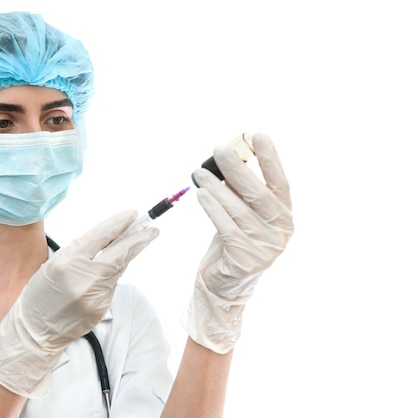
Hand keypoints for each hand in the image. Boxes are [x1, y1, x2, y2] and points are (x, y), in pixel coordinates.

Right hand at [0, 210, 158, 396]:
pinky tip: (103, 275)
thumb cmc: (40, 294)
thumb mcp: (54, 263)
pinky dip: (112, 276)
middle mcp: (85, 278)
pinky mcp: (102, 308)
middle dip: (139, 239)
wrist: (36, 330)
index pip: (101, 236)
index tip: (132, 215)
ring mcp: (96, 295)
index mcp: (69, 261)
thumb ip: (81, 250)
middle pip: (121, 253)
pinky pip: (112, 285)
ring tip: (131, 245)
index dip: (119, 223)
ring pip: (119, 269)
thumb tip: (108, 236)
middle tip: (152, 229)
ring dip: (125, 256)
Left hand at [182, 132, 292, 353]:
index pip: (280, 183)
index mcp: (284, 217)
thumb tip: (227, 158)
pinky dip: (212, 208)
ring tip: (199, 173)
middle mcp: (280, 231)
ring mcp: (265, 248)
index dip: (270, 158)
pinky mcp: (245, 260)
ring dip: (216, 187)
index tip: (257, 135)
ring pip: (238, 210)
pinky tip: (201, 194)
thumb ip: (241, 193)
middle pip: (259, 194)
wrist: (224, 285)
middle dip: (237, 168)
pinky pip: (225, 227)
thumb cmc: (232, 243)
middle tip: (218, 149)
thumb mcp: (242, 215)